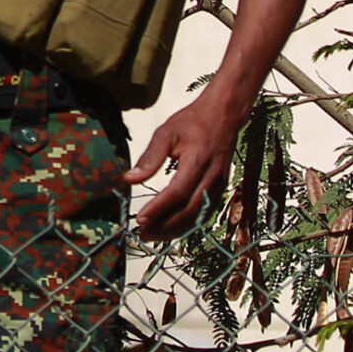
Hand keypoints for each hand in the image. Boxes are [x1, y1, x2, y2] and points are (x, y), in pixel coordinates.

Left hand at [123, 98, 236, 237]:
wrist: (223, 116)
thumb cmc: (192, 122)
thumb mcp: (166, 133)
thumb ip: (149, 158)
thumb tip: (129, 180)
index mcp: (198, 160)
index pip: (178, 192)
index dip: (159, 209)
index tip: (140, 219)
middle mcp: (212, 176)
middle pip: (190, 210)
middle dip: (166, 226)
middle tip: (143, 234)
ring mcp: (219, 185)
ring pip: (198, 215)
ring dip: (176, 229)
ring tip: (153, 235)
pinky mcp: (221, 189)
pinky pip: (205, 212)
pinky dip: (188, 223)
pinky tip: (171, 228)